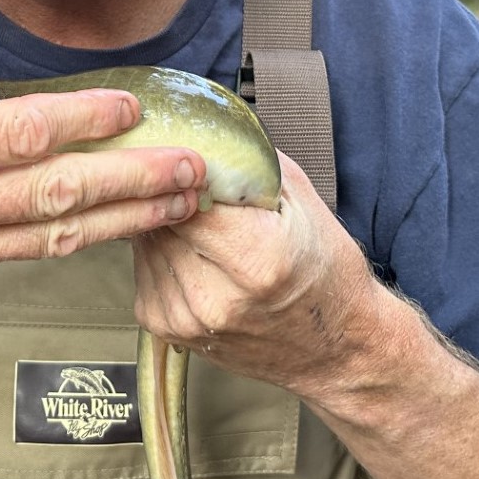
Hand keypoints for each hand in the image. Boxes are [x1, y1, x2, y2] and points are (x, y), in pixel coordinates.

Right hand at [0, 0, 207, 293]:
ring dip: (125, 217)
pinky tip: (129, 217)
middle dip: (130, 180)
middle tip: (193, 166)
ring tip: (185, 197)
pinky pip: (28, 253)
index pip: (8, 135)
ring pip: (49, 237)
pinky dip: (84, 235)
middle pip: (48, 196)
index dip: (76, 121)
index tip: (130, 105)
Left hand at [132, 151, 378, 401]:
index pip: (186, 193)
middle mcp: (218, 296)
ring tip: (197, 222)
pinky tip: (190, 253)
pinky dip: (158, 253)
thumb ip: (248, 162)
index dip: (182, 171)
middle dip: (169, 194)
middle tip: (187, 185)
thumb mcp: (299, 201)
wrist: (337, 348)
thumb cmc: (324, 269)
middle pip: (161, 217)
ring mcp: (190, 319)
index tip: (185, 158)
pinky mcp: (170, 330)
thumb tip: (199, 130)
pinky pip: (142, 269)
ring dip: (160, 222)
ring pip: (145, 240)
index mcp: (256, 257)